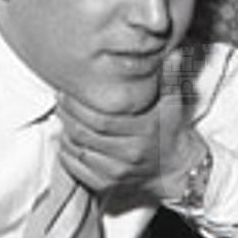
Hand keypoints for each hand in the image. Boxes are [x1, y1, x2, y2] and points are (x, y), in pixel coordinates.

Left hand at [54, 77, 199, 202]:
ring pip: (77, 150)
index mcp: (143, 132)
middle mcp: (128, 155)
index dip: (80, 105)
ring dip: (65, 132)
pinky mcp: (106, 185)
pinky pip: (75, 168)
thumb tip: (173, 52)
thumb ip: (170, 76)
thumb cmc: (170, 132)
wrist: (176, 169)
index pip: (102, 119)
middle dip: (68, 115)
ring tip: (62, 115)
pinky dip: (67, 152)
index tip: (68, 92)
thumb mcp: (174, 102)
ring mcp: (116, 173)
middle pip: (85, 134)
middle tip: (60, 100)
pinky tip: (68, 137)